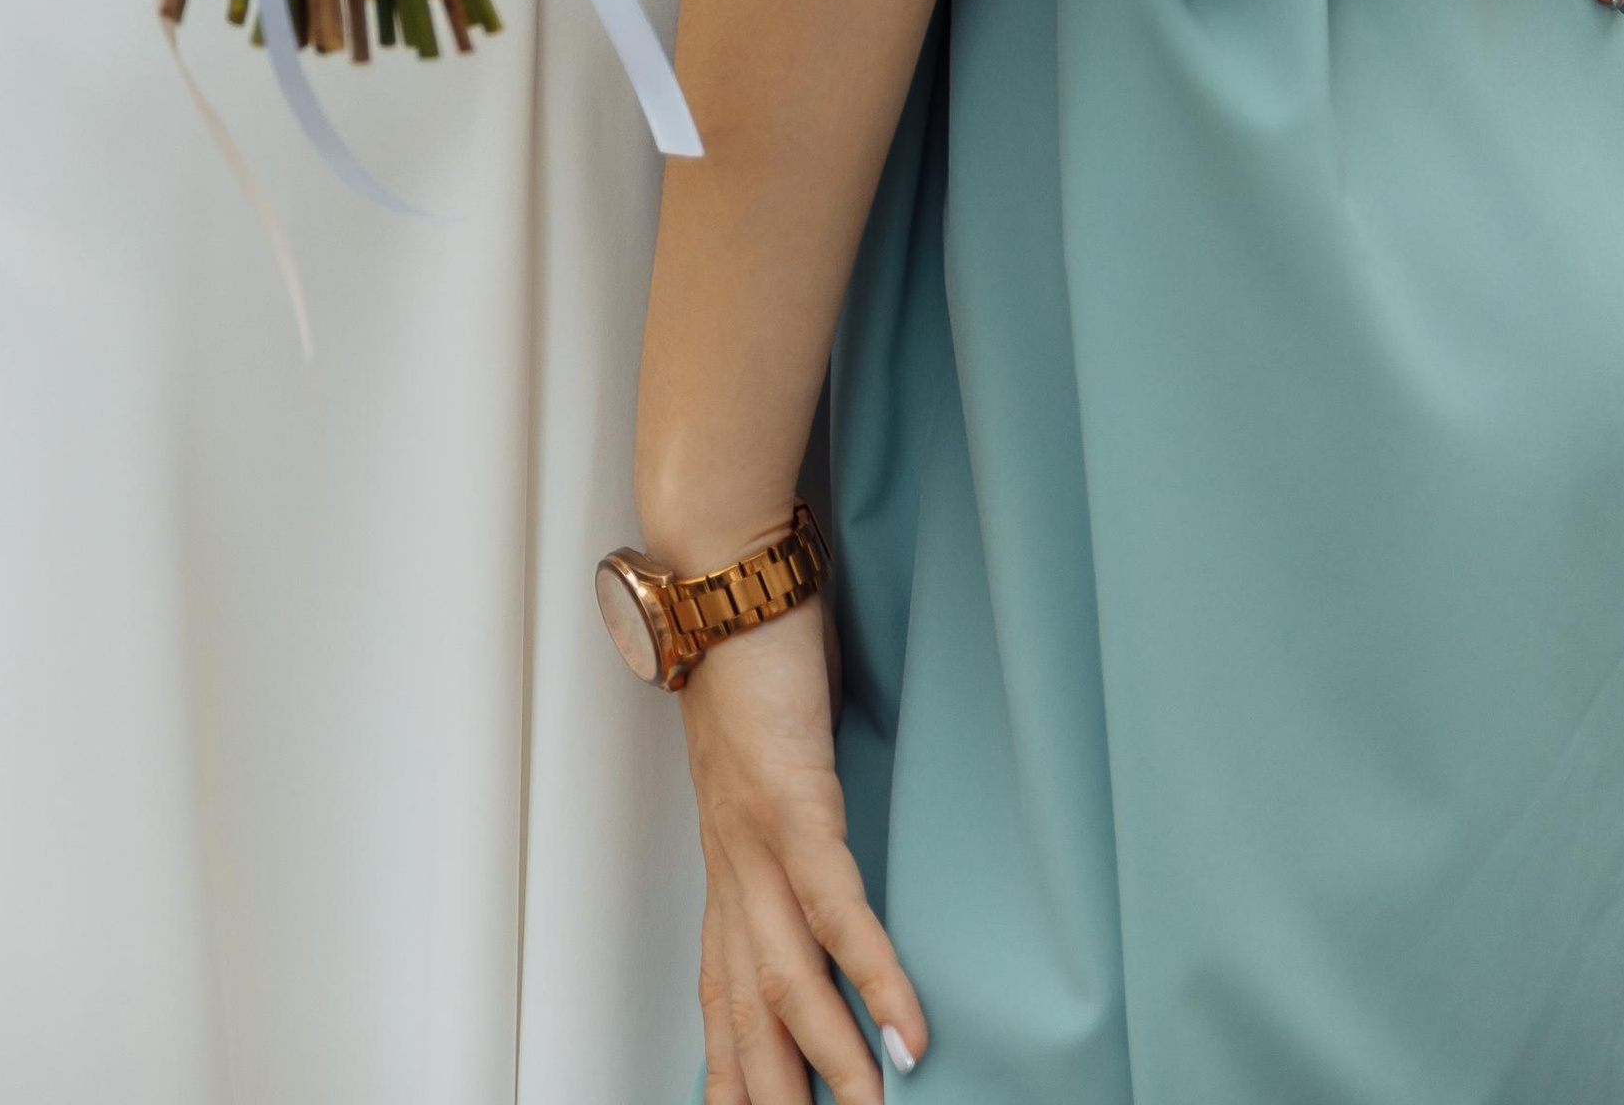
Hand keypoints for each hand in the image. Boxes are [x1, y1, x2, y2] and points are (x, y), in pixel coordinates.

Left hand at [680, 602, 924, 1104]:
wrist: (720, 572)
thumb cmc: (750, 652)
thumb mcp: (766, 751)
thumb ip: (790, 809)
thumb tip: (824, 848)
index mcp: (726, 857)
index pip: (721, 987)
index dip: (728, 1063)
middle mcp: (730, 862)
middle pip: (743, 1007)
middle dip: (768, 1090)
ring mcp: (756, 836)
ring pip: (785, 980)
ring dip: (827, 1062)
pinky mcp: (793, 801)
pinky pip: (834, 908)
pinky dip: (870, 976)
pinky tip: (903, 1032)